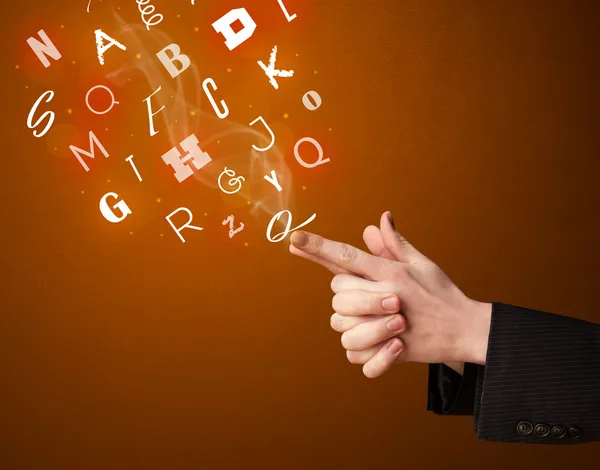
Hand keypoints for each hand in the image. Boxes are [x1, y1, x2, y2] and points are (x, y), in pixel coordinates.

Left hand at [289, 211, 491, 369]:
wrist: (466, 330)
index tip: (293, 238)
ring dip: (355, 326)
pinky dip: (365, 353)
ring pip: (341, 325)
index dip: (318, 246)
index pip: (346, 255)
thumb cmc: (441, 294)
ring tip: (379, 324)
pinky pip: (355, 355)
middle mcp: (386, 295)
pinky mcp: (390, 353)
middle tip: (377, 300)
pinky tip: (381, 345)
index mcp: (391, 272)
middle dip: (348, 295)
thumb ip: (394, 244)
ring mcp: (387, 326)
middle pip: (338, 291)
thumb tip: (377, 220)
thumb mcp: (421, 263)